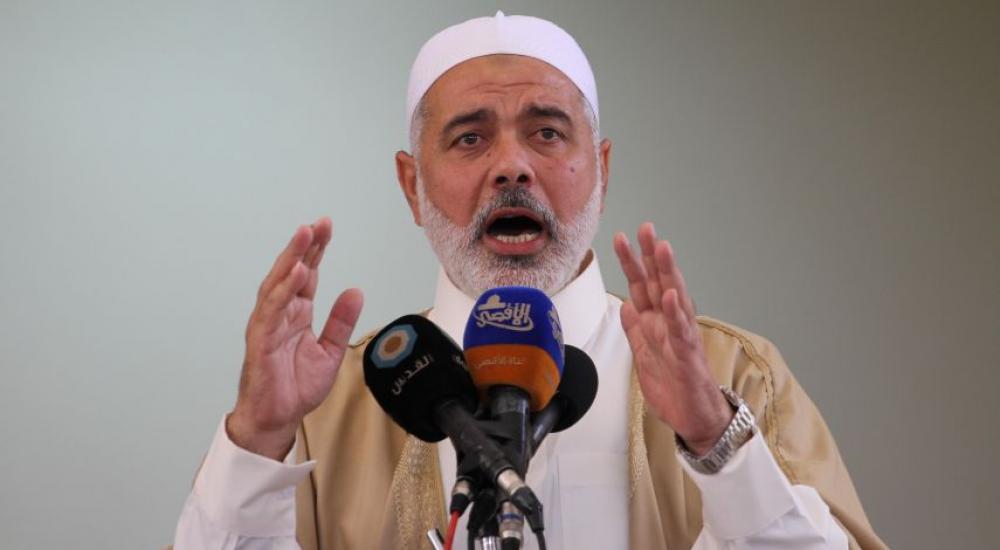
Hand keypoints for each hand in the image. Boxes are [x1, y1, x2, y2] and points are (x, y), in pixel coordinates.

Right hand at [228, 218, 363, 459]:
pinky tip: (296, 274)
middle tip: (318, 223)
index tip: (326, 227)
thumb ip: (341, 321)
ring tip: (305, 236)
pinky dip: (283, 290)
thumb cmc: (295, 386)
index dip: (316, 250)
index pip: (307, 274)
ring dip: (291, 258)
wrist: (277, 418)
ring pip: (278, 284)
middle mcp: (281, 313)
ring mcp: (268, 324)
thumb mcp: (330, 350)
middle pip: (292, 271)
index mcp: (297, 313)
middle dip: (305, 246)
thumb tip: (356, 291)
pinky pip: (271, 310)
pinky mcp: (261, 340)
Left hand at [613, 223, 731, 454]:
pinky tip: (671, 295)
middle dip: (652, 255)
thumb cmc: (674, 386)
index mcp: (657, 322)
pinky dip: (676, 312)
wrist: (693, 418)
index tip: (623, 238)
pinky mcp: (688, 356)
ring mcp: (681, 336)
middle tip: (645, 228)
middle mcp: (670, 323)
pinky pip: (681, 331)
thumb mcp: (644, 354)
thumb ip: (635, 328)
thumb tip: (625, 303)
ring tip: (662, 248)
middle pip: (659, 283)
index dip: (633, 263)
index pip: (643, 286)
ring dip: (668, 272)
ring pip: (675, 298)